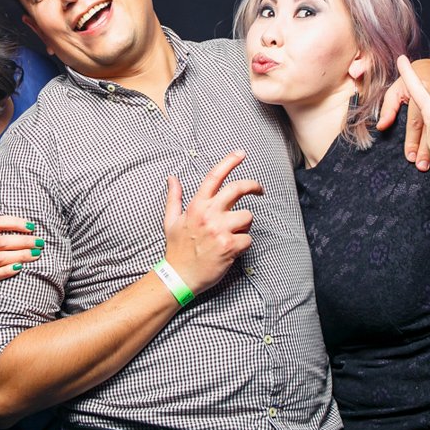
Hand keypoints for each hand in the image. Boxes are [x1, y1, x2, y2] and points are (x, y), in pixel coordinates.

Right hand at [162, 150, 263, 294]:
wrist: (179, 276)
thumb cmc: (177, 248)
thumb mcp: (171, 220)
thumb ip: (174, 197)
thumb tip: (172, 178)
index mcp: (196, 206)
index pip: (214, 177)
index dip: (229, 161)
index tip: (241, 153)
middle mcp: (209, 214)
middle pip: (237, 189)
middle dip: (253, 186)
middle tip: (259, 190)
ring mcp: (220, 230)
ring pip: (247, 217)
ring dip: (244, 226)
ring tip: (231, 236)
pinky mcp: (230, 246)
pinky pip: (248, 239)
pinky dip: (243, 245)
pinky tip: (230, 250)